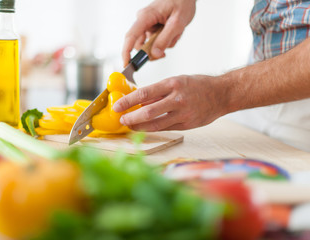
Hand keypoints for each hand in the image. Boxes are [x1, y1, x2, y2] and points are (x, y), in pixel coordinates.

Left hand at [113, 75, 229, 130]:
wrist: (222, 94)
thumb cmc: (198, 85)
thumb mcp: (177, 81)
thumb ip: (158, 92)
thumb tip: (139, 102)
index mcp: (172, 84)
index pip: (144, 93)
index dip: (128, 101)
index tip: (117, 106)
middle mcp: (177, 99)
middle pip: (147, 112)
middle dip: (131, 118)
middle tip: (121, 120)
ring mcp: (183, 114)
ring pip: (155, 124)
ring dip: (139, 127)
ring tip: (130, 126)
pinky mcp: (187, 125)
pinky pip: (166, 128)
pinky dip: (153, 129)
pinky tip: (145, 128)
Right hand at [122, 0, 195, 65]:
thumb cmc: (182, 3)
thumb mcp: (177, 23)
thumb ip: (165, 39)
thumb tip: (155, 54)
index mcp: (145, 17)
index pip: (131, 36)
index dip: (126, 52)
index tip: (126, 64)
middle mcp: (143, 21)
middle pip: (140, 45)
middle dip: (153, 51)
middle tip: (164, 54)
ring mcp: (148, 25)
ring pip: (150, 45)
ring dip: (164, 44)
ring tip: (176, 33)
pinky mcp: (153, 28)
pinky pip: (156, 41)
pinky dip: (167, 41)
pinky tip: (175, 32)